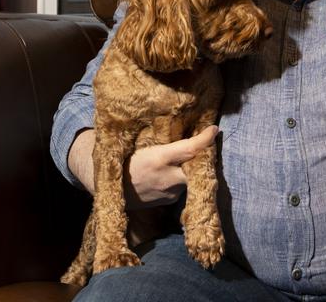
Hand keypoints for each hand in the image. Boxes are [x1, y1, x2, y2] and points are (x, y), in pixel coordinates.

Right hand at [67, 125, 219, 208]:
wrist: (111, 191)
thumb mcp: (140, 145)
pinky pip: (182, 186)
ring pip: (189, 176)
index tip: (214, 129)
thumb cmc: (125, 160)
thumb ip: (164, 141)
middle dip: (203, 156)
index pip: (190, 148)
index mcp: (159, 159)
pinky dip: (180, 178)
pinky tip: (170, 173)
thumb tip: (186, 125)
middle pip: (197, 165)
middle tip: (203, 146)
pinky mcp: (169, 201)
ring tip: (178, 160)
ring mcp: (169, 192)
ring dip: (188, 167)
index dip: (205, 139)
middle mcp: (168, 178)